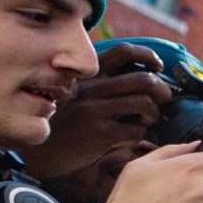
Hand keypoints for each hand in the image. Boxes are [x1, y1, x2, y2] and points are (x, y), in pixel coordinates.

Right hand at [25, 64, 172, 180]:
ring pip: (145, 102)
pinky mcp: (100, 132)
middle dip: (162, 90)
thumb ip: (105, 85)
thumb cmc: (68, 123)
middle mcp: (91, 88)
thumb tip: (148, 80)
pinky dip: (140, 133)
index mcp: (88, 76)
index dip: (147, 55)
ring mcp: (95, 109)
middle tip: (162, 100)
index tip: (157, 67)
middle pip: (144, 79)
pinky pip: (137, 129)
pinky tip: (128, 137)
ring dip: (154, 113)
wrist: (40, 152)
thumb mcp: (80, 95)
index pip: (123, 51)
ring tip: (146, 120)